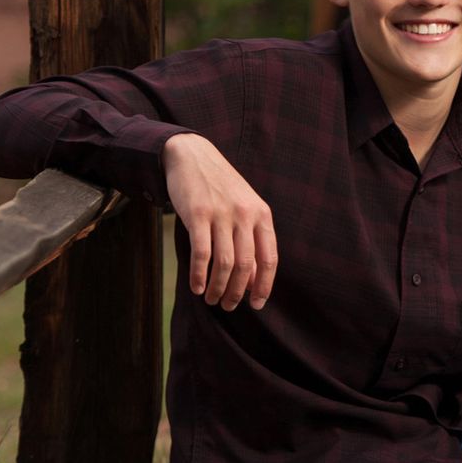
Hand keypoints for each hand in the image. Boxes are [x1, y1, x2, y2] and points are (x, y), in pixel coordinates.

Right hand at [161, 133, 276, 311]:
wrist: (192, 156)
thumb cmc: (220, 188)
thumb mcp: (243, 209)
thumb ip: (251, 241)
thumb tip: (255, 281)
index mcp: (261, 214)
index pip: (269, 259)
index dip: (264, 286)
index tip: (256, 304)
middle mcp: (245, 214)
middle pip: (246, 266)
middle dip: (238, 292)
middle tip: (228, 306)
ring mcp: (221, 213)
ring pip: (224, 264)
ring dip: (218, 288)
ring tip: (212, 300)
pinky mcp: (198, 214)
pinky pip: (201, 253)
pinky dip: (199, 276)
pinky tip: (196, 287)